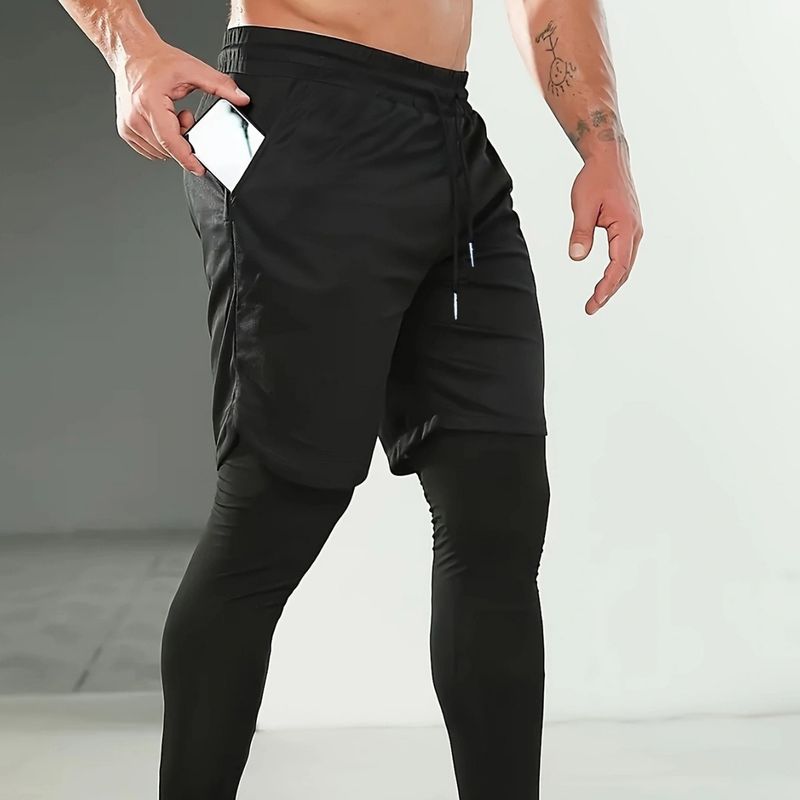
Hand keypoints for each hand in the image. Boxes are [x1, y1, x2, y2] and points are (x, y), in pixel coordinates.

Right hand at [112, 38, 249, 174]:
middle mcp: (135, 116)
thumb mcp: (193, 69)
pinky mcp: (125, 130)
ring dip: (172, 141)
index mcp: (150, 102)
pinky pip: (150, 150)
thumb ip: (220, 85)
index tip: (199, 169)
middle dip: (184, 140)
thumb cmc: (157, 61)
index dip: (187, 158)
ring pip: (159, 152)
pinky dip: (161, 142)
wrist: (131, 54)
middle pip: (167, 149)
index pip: (171, 141)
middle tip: (185, 115)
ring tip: (172, 116)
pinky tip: (163, 121)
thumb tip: (242, 99)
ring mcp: (127, 125)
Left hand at [568, 153, 642, 314]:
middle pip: (624, 270)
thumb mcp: (582, 205)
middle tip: (590, 308)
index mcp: (626, 227)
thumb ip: (580, 232)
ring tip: (596, 299)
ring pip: (625, 264)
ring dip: (612, 283)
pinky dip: (615, 270)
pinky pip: (623, 255)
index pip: (618, 266)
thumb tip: (576, 257)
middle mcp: (634, 231)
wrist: (608, 159)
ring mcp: (633, 229)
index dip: (606, 287)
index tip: (594, 302)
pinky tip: (604, 280)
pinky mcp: (628, 227)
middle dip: (608, 291)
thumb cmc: (595, 178)